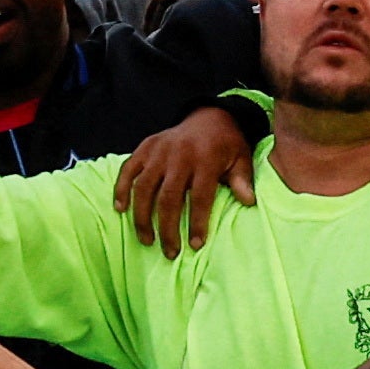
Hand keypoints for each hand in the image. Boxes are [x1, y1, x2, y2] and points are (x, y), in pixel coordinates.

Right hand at [112, 107, 257, 256]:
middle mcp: (179, 155)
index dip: (197, 223)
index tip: (195, 245)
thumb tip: (248, 202)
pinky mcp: (146, 147)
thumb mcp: (241, 159)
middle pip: (168, 197)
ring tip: (147, 240)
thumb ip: (243, 180)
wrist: (209, 116)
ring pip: (144, 187)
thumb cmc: (226, 144)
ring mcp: (159, 150)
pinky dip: (121, 188)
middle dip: (167, 229)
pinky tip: (120, 209)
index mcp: (205, 159)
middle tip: (170, 252)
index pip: (200, 197)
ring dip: (142, 216)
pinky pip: (128, 169)